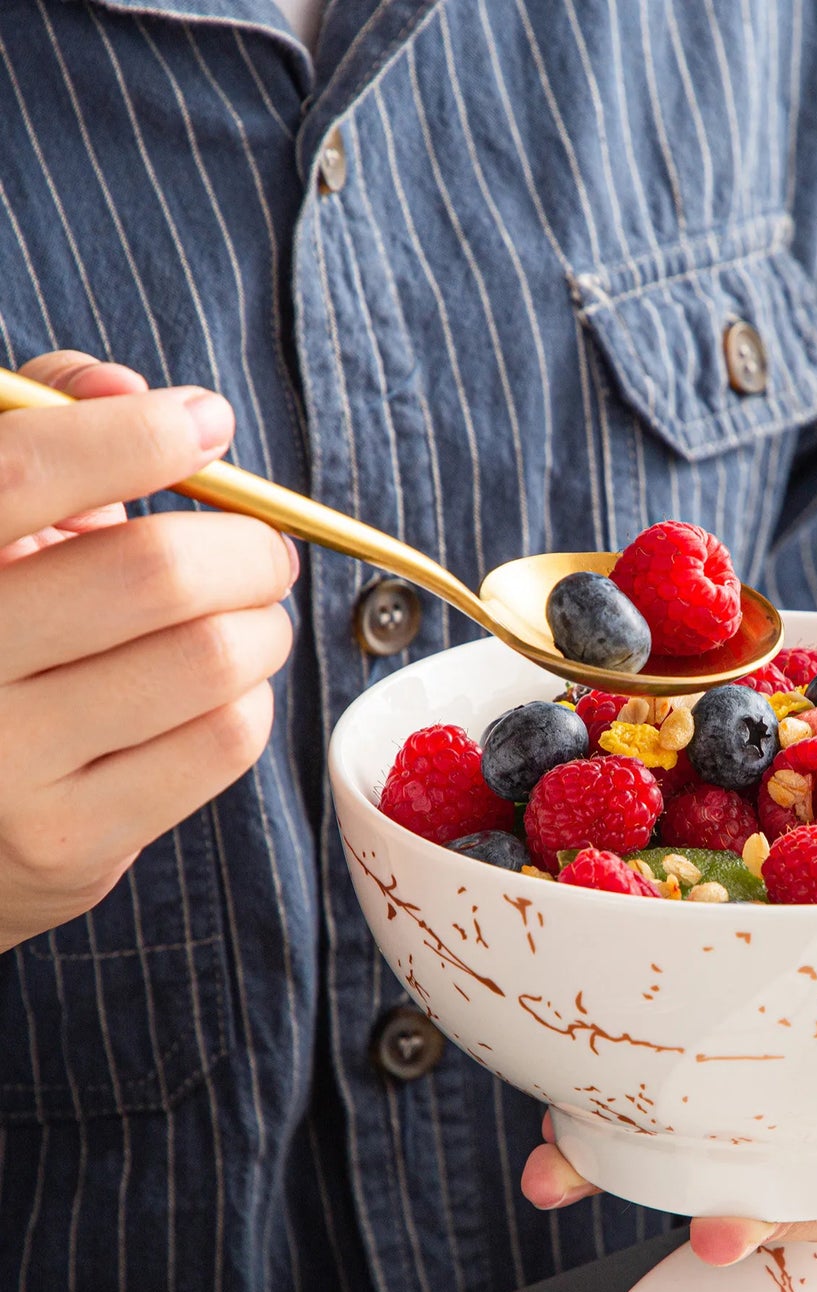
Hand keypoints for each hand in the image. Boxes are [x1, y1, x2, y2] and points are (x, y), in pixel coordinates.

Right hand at [0, 351, 296, 950]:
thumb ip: (41, 436)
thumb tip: (136, 395)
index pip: (25, 470)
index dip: (138, 436)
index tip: (204, 423)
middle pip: (154, 574)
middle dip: (245, 546)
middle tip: (262, 549)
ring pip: (210, 661)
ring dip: (264, 626)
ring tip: (249, 620)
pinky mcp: (65, 844)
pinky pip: (223, 742)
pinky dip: (250, 699)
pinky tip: (221, 691)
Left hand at [519, 595, 816, 1262]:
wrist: (800, 807)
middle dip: (778, 1207)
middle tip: (720, 1228)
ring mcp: (768, 1068)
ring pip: (729, 1156)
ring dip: (658, 1177)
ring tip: (587, 1177)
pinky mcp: (690, 1051)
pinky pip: (646, 1112)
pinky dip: (593, 1141)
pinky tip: (549, 1161)